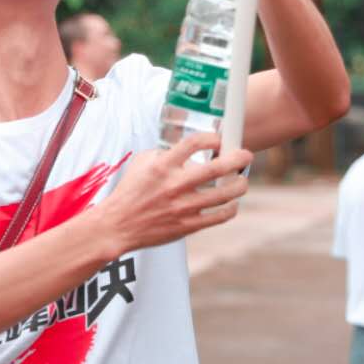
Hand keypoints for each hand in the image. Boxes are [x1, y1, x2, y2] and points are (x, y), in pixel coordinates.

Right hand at [93, 132, 250, 253]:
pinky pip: (219, 216)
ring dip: (240, 184)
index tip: (219, 139)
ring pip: (225, 194)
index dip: (213, 137)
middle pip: (217, 168)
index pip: (194, 143)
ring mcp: (183, 207)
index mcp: (163, 166)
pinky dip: (231, 208)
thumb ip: (166, 153)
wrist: (118, 225)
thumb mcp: (142, 163)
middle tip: (245, 156)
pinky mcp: (188, 226)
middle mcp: (175, 185)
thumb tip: (189, 148)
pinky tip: (231, 202)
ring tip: (241, 180)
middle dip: (238, 158)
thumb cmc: (131, 192)